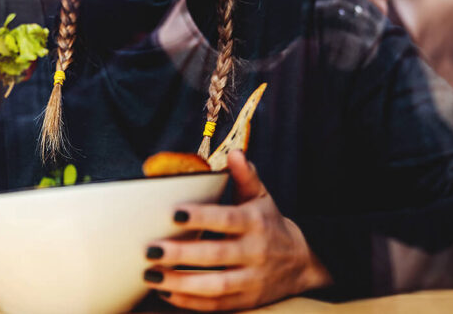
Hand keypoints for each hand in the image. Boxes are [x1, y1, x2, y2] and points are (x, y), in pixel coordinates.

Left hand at [143, 151, 331, 310]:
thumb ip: (246, 176)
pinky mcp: (246, 301)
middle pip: (216, 255)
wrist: (302, 262)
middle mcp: (254, 252)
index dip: (201, 217)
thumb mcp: (261, 197)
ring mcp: (251, 280)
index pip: (226, 219)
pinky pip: (217, 305)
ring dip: (181, 283)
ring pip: (215, 285)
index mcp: (254, 222)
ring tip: (151, 275)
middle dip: (181, 254)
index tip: (173, 214)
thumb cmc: (268, 223)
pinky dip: (190, 303)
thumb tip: (236, 153)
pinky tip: (165, 293)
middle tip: (150, 250)